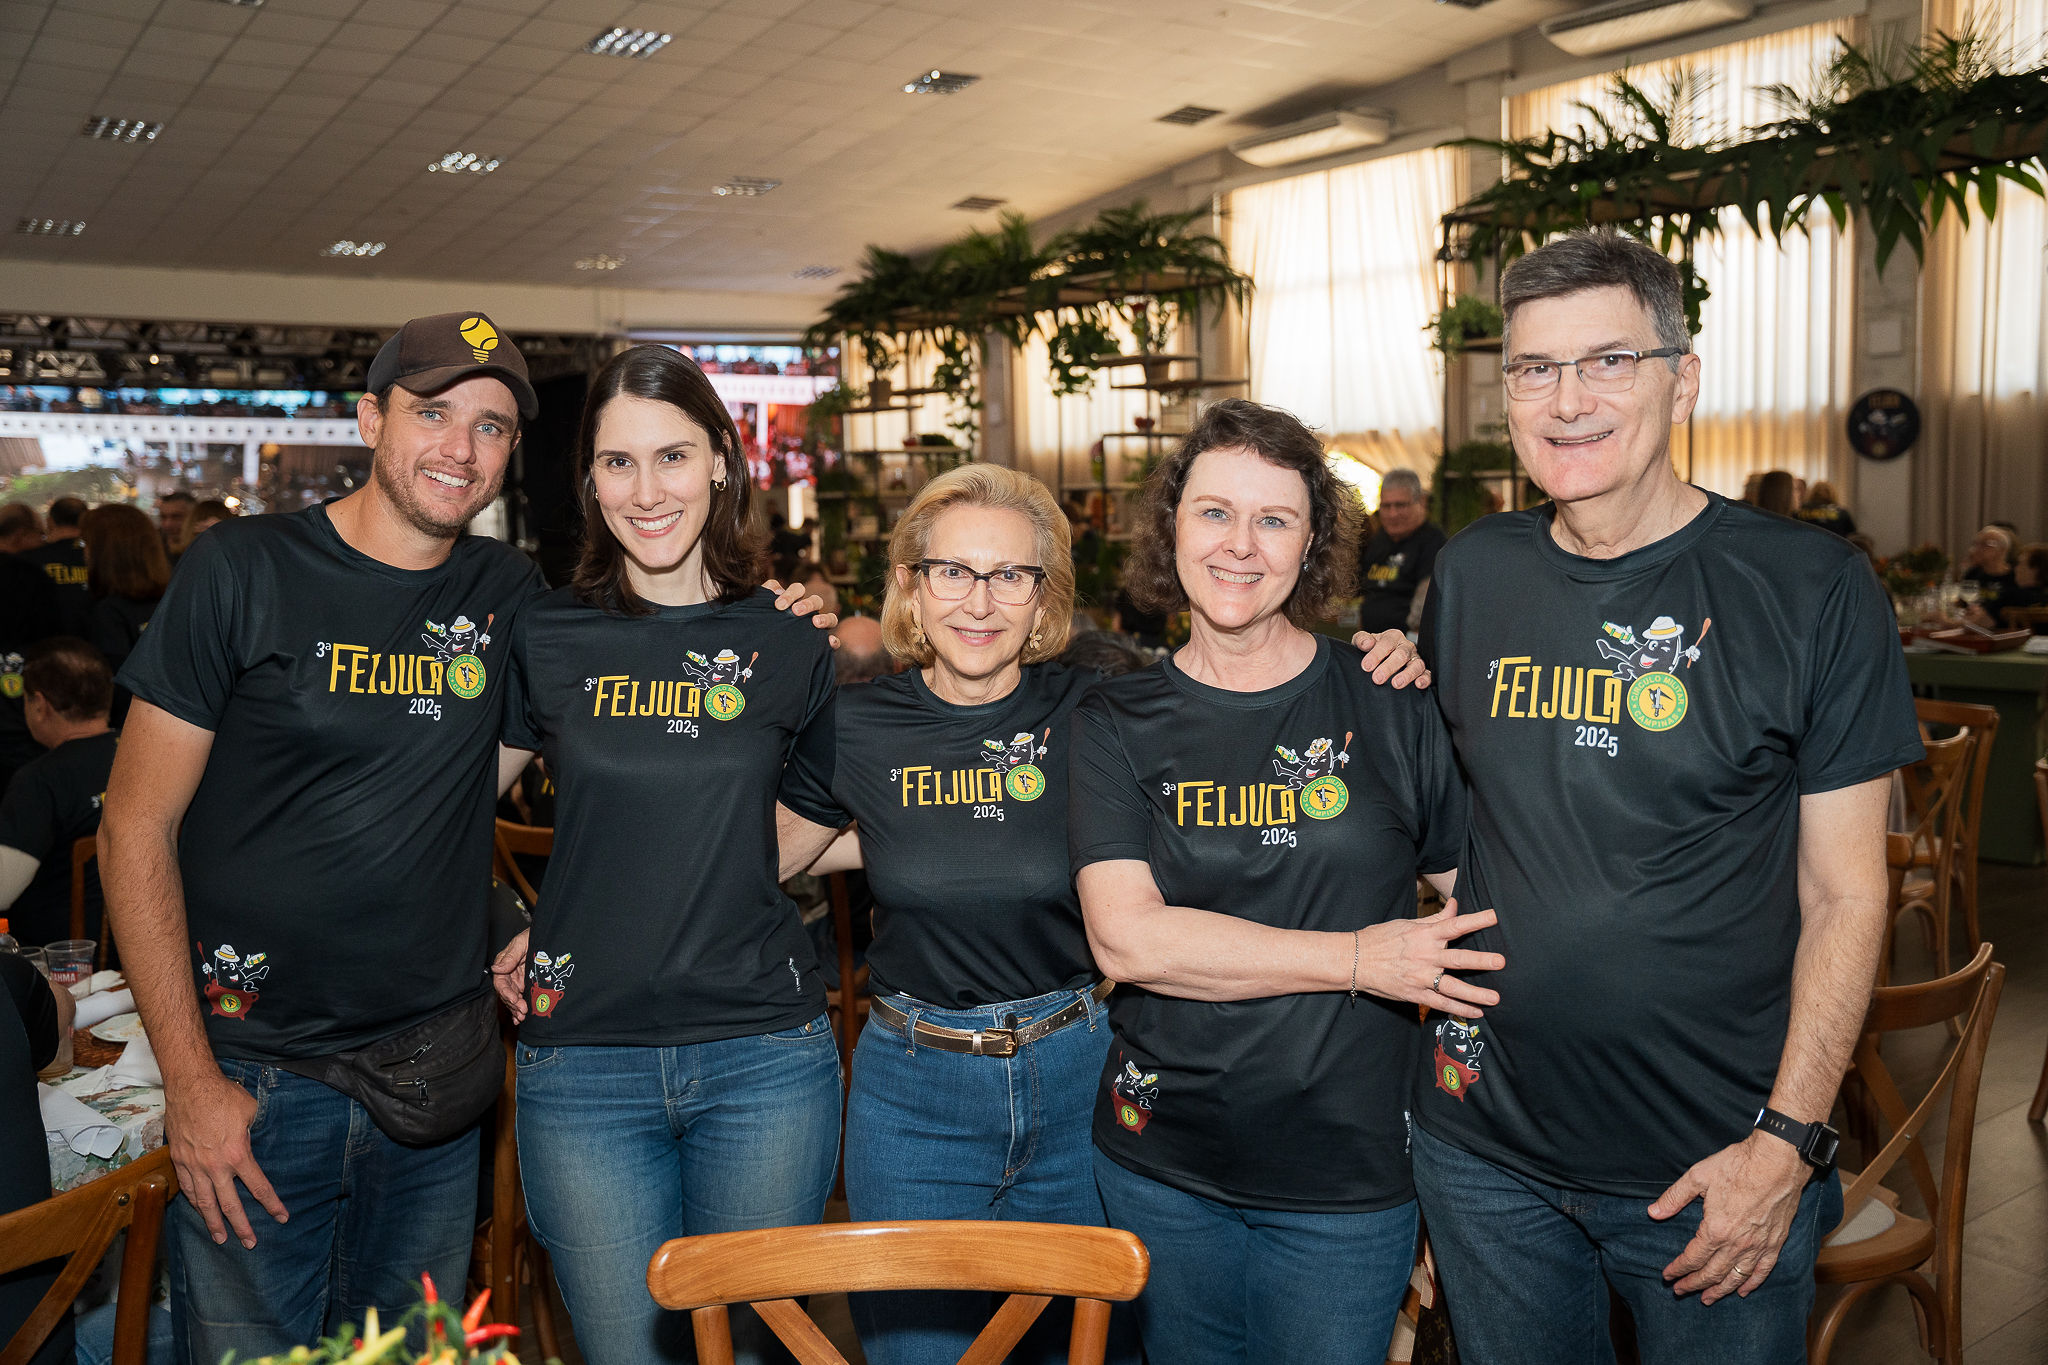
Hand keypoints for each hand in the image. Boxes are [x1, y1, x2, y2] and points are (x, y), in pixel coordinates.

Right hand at [164, 1068, 285, 1248]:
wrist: (190, 1086)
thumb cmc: (224, 1095)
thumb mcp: (251, 1112)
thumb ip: (255, 1131)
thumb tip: (256, 1139)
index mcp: (238, 1155)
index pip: (258, 1187)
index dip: (271, 1204)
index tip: (281, 1218)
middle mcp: (215, 1166)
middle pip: (230, 1204)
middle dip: (241, 1226)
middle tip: (250, 1243)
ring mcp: (194, 1165)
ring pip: (204, 1202)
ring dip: (213, 1222)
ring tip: (220, 1238)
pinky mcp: (179, 1160)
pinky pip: (188, 1188)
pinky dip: (194, 1202)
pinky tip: (200, 1210)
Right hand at [491, 929, 528, 1021]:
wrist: (548, 934)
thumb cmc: (533, 935)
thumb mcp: (522, 942)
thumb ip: (510, 956)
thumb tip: (496, 968)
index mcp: (504, 964)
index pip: (501, 982)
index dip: (506, 993)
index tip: (514, 1000)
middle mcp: (509, 973)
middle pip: (507, 993)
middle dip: (513, 1004)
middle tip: (523, 1012)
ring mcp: (518, 979)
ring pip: (514, 998)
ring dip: (516, 1009)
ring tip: (522, 1017)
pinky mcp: (527, 984)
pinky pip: (521, 997)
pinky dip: (519, 1008)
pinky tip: (520, 1018)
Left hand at [765, 579, 839, 644]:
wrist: (766, 652)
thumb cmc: (763, 627)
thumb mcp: (760, 612)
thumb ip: (764, 597)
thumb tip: (775, 590)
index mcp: (795, 602)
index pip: (797, 589)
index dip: (790, 594)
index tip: (778, 606)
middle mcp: (810, 613)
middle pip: (816, 601)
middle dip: (807, 604)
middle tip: (795, 611)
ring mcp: (819, 628)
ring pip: (831, 618)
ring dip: (825, 618)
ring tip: (815, 623)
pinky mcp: (823, 644)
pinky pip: (834, 641)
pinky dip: (834, 641)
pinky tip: (829, 642)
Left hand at [1351, 630, 1430, 688]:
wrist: (1378, 659)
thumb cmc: (1370, 650)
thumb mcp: (1362, 641)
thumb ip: (1362, 640)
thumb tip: (1366, 644)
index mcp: (1392, 637)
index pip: (1386, 644)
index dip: (1376, 655)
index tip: (1366, 666)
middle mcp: (1406, 646)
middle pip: (1401, 655)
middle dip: (1389, 667)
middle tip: (1377, 679)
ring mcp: (1415, 658)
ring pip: (1416, 664)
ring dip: (1407, 674)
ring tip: (1396, 684)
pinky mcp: (1422, 670)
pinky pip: (1427, 674)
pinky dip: (1425, 679)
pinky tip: (1418, 685)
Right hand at [1355, 899, 1503, 1016]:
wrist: (1354, 959)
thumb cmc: (1380, 938)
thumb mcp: (1407, 924)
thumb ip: (1435, 918)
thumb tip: (1456, 905)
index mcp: (1424, 935)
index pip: (1454, 925)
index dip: (1475, 920)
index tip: (1494, 917)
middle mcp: (1425, 956)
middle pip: (1458, 958)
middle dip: (1480, 960)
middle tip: (1501, 962)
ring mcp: (1420, 977)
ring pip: (1452, 986)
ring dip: (1475, 993)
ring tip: (1495, 998)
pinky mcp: (1414, 994)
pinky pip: (1440, 1004)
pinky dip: (1459, 1009)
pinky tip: (1476, 1013)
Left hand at [1650, 1131, 1809, 1302]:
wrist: (1777, 1162)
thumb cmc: (1737, 1165)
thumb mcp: (1698, 1176)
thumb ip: (1674, 1198)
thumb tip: (1653, 1213)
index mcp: (1716, 1229)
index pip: (1692, 1258)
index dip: (1678, 1269)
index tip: (1667, 1276)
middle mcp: (1737, 1244)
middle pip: (1712, 1273)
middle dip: (1694, 1284)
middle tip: (1680, 1292)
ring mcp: (1758, 1245)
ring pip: (1736, 1277)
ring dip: (1719, 1290)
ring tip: (1707, 1299)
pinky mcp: (1775, 1242)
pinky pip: (1762, 1270)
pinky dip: (1751, 1283)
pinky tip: (1742, 1290)